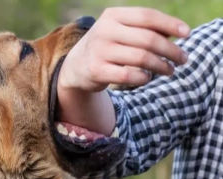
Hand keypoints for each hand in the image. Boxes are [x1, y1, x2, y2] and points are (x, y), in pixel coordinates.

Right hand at [57, 7, 189, 134]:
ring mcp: (100, 51)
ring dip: (161, 66)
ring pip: (141, 58)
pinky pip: (129, 76)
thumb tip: (178, 32)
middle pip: (148, 39)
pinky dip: (143, 78)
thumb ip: (144, 29)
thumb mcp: (120, 31)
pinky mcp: (97, 70)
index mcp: (113, 16)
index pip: (147, 16)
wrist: (76, 65)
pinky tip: (147, 78)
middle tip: (183, 59)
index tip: (187, 34)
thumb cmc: (107, 46)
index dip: (170, 24)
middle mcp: (104, 30)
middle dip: (171, 50)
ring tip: (170, 70)